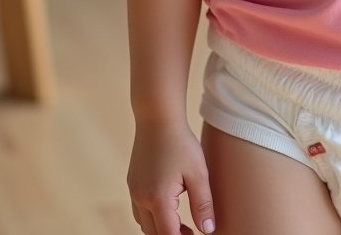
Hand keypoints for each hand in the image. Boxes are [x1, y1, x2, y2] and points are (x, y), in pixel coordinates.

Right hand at [128, 118, 215, 234]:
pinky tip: (167, 206)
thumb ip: (203, 204)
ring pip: (144, 223)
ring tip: (181, 222)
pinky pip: (139, 210)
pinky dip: (152, 216)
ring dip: (160, 228)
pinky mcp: (132, 183)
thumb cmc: (180, 143)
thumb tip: (208, 230)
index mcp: (158, 199)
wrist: (158, 117)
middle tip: (192, 232)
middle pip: (154, 233)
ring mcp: (133, 191)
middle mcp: (141, 198)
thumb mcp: (198, 173)